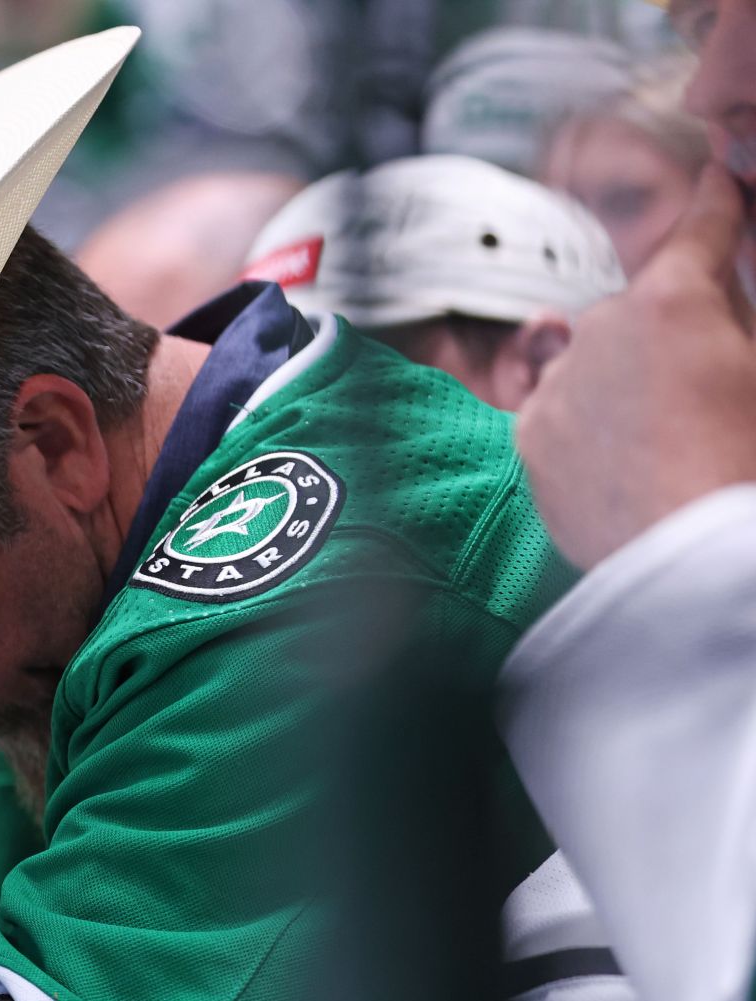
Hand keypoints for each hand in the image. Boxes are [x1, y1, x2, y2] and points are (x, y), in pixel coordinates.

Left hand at [517, 166, 755, 568]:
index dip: (718, 203)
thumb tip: (722, 297)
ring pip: (596, 363)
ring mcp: (558, 384)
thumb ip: (737, 320)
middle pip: (644, 312)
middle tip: (709, 388)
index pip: (702, 230)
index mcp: (676, 300)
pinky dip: (591, 426)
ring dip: (625, 383)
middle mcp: (602, 329)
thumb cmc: (746, 460)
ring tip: (669, 437)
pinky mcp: (530, 439)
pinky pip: (562, 412)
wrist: (697, 560)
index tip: (720, 177)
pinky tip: (630, 462)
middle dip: (673, 333)